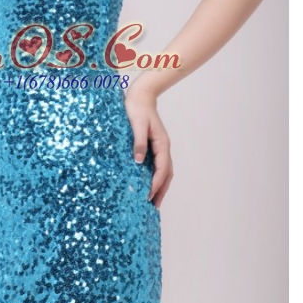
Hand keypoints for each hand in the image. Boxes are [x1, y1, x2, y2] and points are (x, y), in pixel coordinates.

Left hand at [124, 83, 172, 209]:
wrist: (141, 95)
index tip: (149, 196)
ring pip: (164, 171)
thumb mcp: (136, 125)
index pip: (162, 169)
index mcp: (162, 144)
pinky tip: (148, 183)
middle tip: (154, 206)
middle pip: (167, 174)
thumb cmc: (137, 108)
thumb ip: (139, 142)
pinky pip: (157, 165)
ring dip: (160, 186)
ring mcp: (160, 147)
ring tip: (153, 201)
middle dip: (161, 190)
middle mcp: (164, 147)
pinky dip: (156, 177)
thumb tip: (138, 161)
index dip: (156, 184)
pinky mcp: (154, 146)